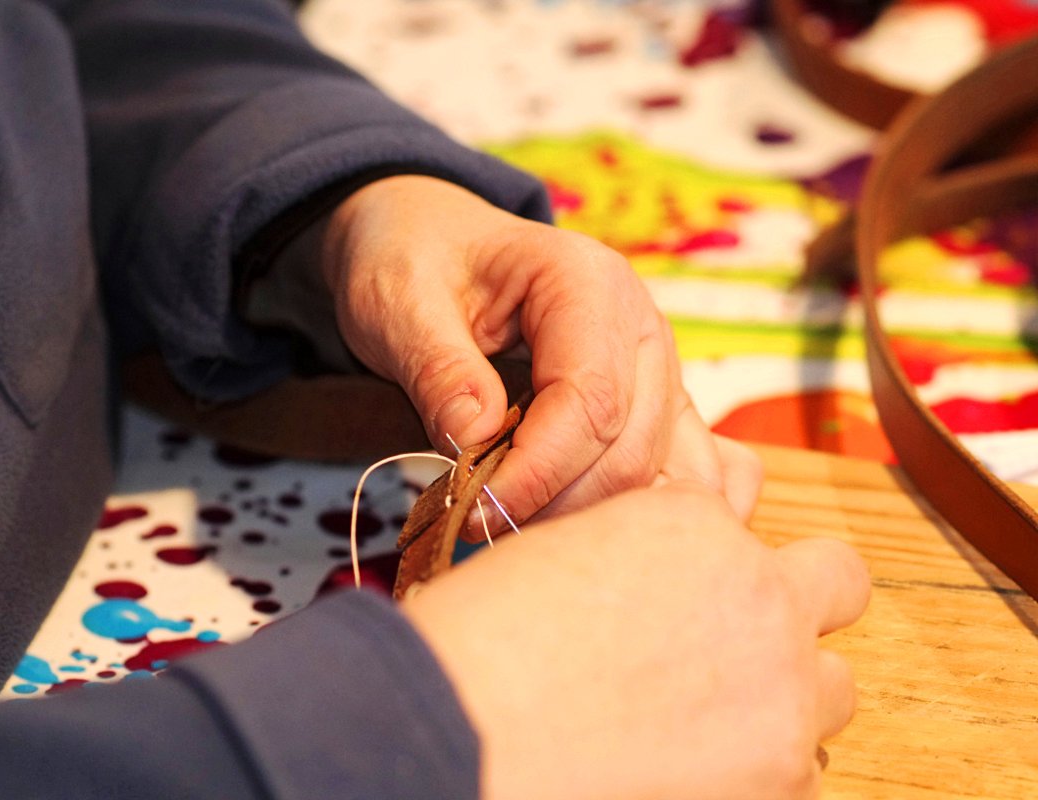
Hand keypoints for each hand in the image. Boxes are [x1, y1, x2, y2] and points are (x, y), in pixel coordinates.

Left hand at [322, 175, 723, 529]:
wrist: (430, 241)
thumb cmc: (415, 259)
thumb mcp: (399, 301)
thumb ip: (437, 366)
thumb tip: (474, 437)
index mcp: (587, 283)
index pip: (589, 402)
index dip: (535, 473)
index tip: (472, 515)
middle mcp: (641, 326)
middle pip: (631, 449)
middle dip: (557, 506)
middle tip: (478, 530)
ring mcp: (656, 369)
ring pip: (660, 473)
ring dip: (592, 519)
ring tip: (516, 534)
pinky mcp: (652, 405)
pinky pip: (686, 469)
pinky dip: (648, 511)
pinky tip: (595, 537)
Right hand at [402, 478, 870, 799]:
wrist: (466, 727)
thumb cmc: (485, 643)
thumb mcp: (560, 554)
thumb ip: (637, 550)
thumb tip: (657, 583)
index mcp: (693, 521)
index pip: (746, 521)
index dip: (717, 559)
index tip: (691, 593)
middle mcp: (758, 594)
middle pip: (838, 583)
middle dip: (799, 608)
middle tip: (742, 641)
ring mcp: (781, 690)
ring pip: (834, 689)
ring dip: (786, 698)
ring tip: (707, 724)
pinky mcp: (780, 778)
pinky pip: (804, 774)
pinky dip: (760, 772)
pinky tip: (689, 771)